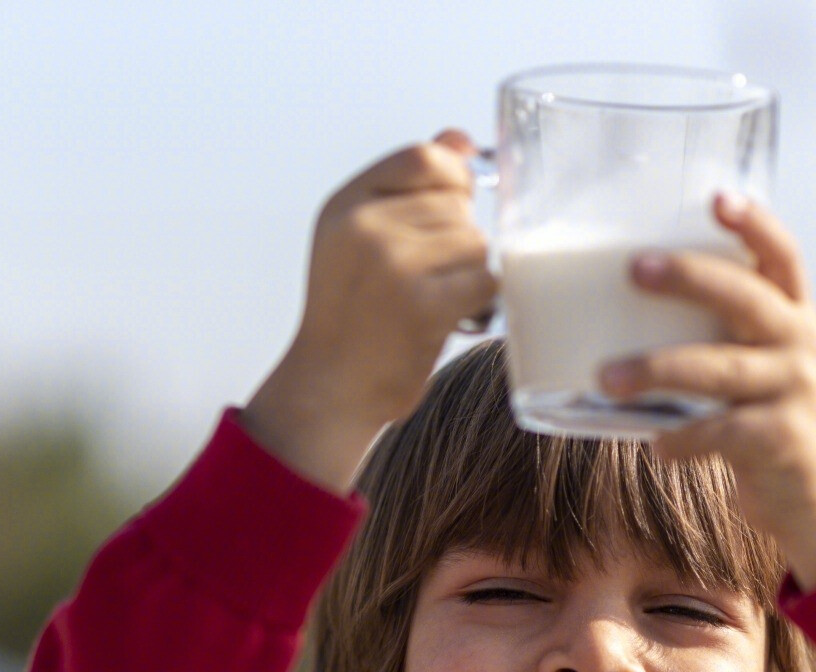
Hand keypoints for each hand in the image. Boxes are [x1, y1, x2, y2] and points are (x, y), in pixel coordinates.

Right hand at [242, 131, 496, 492]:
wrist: (330, 388)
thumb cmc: (351, 315)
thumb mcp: (359, 237)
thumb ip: (407, 186)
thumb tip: (459, 139)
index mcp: (347, 205)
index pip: (423, 157)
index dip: (452, 178)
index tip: (451, 207)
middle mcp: (365, 227)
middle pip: (456, 205)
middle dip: (457, 240)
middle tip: (429, 277)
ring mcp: (393, 265)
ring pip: (475, 242)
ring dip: (468, 273)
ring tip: (434, 299)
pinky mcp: (423, 305)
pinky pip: (485, 281)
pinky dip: (479, 301)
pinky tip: (452, 317)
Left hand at [597, 194, 815, 589]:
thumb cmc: (768, 417)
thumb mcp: (758, 364)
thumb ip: (718, 333)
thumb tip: (620, 308)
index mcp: (793, 315)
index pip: (782, 255)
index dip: (754, 224)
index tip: (718, 199)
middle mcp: (800, 343)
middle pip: (747, 296)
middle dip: (689, 277)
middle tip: (634, 269)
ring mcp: (795, 390)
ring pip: (721, 368)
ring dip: (658, 369)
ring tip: (608, 377)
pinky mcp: (783, 438)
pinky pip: (721, 432)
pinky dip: (682, 438)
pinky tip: (655, 445)